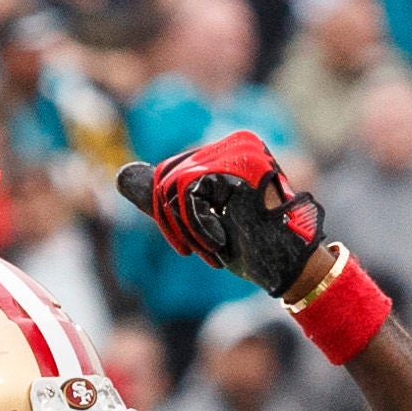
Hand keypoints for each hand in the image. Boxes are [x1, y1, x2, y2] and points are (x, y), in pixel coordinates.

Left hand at [119, 131, 326, 298]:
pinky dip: (197, 225)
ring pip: (175, 185)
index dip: (169, 214)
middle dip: (173, 221)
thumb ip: (163, 199)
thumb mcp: (199, 222)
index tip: (189, 244)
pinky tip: (221, 240)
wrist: (290, 269)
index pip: (172, 173)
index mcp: (231, 150)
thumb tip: (120, 175)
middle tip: (196, 250)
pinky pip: (189, 192)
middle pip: (168, 176)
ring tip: (211, 247)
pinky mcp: (239, 167)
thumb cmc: (252, 248)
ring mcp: (240, 151)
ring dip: (187, 228)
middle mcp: (238, 142)